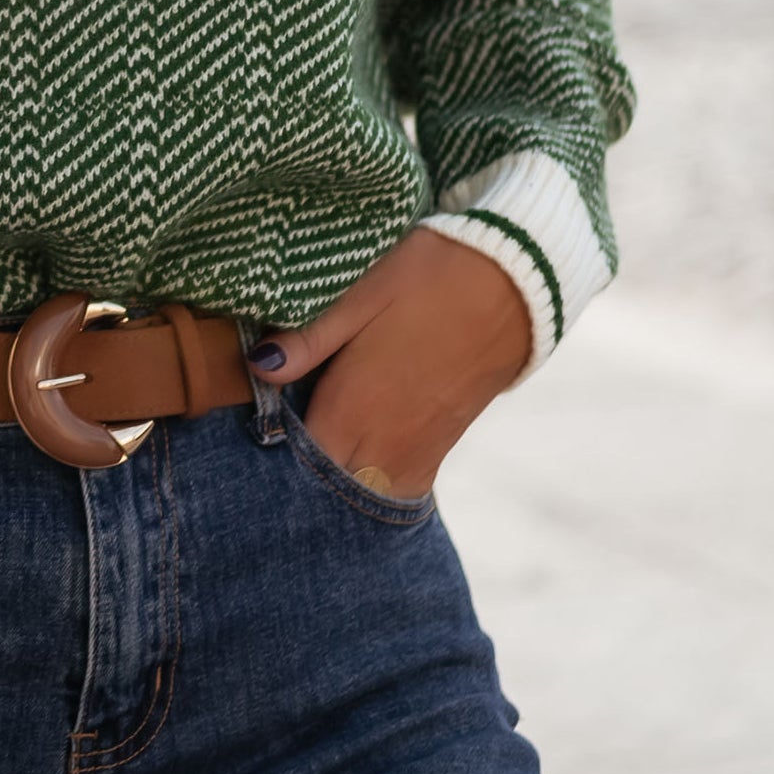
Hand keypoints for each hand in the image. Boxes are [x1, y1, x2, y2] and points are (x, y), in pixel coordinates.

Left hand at [253, 230, 531, 501]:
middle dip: (302, 474)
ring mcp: (415, 450)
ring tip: (320, 455)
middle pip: (326, 485)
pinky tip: (361, 459)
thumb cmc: (429, 278)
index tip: (258, 431)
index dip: (274, 449)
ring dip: (339, 483)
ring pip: (364, 494)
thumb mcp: (362, 296)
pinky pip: (400, 488)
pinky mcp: (442, 448)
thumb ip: (309, 340)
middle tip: (283, 447)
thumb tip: (258, 366)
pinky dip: (377, 486)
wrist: (515, 286)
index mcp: (353, 405)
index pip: (296, 457)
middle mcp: (382, 440)